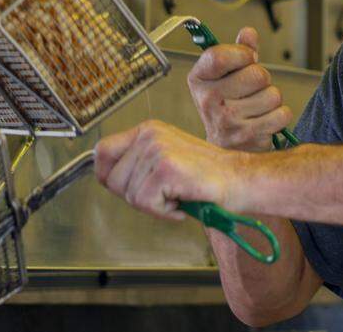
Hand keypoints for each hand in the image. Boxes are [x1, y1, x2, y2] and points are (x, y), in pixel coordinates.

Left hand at [94, 120, 247, 219]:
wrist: (240, 180)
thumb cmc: (205, 177)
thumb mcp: (165, 159)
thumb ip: (137, 164)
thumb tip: (107, 178)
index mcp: (147, 130)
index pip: (102, 151)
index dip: (107, 175)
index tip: (126, 188)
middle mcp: (149, 134)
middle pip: (112, 179)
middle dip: (135, 196)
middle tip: (164, 195)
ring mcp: (157, 149)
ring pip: (129, 195)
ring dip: (154, 205)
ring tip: (178, 195)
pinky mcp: (166, 168)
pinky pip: (145, 203)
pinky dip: (164, 212)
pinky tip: (183, 202)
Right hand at [187, 27, 293, 151]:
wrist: (222, 148)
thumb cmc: (226, 104)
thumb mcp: (226, 75)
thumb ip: (239, 52)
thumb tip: (249, 33)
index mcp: (199, 79)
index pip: (221, 56)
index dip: (243, 54)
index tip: (247, 58)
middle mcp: (208, 101)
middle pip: (257, 74)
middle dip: (262, 79)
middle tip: (252, 89)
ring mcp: (227, 121)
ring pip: (273, 95)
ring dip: (272, 99)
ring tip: (258, 106)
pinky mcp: (248, 138)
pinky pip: (282, 114)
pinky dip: (280, 115)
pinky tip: (265, 120)